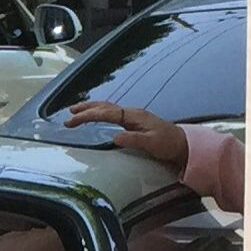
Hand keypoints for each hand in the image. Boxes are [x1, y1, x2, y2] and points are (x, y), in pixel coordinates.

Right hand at [63, 100, 185, 167]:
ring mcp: (132, 117)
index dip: (88, 115)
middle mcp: (131, 113)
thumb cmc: (168, 144)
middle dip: (85, 109)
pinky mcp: (133, 122)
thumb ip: (133, 140)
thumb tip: (114, 138)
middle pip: (104, 106)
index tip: (73, 120)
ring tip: (75, 112)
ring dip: (90, 108)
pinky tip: (94, 116)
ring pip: (107, 108)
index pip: (106, 112)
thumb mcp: (151, 143)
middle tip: (68, 114)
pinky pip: (111, 114)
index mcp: (134, 116)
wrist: (182, 144)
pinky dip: (99, 113)